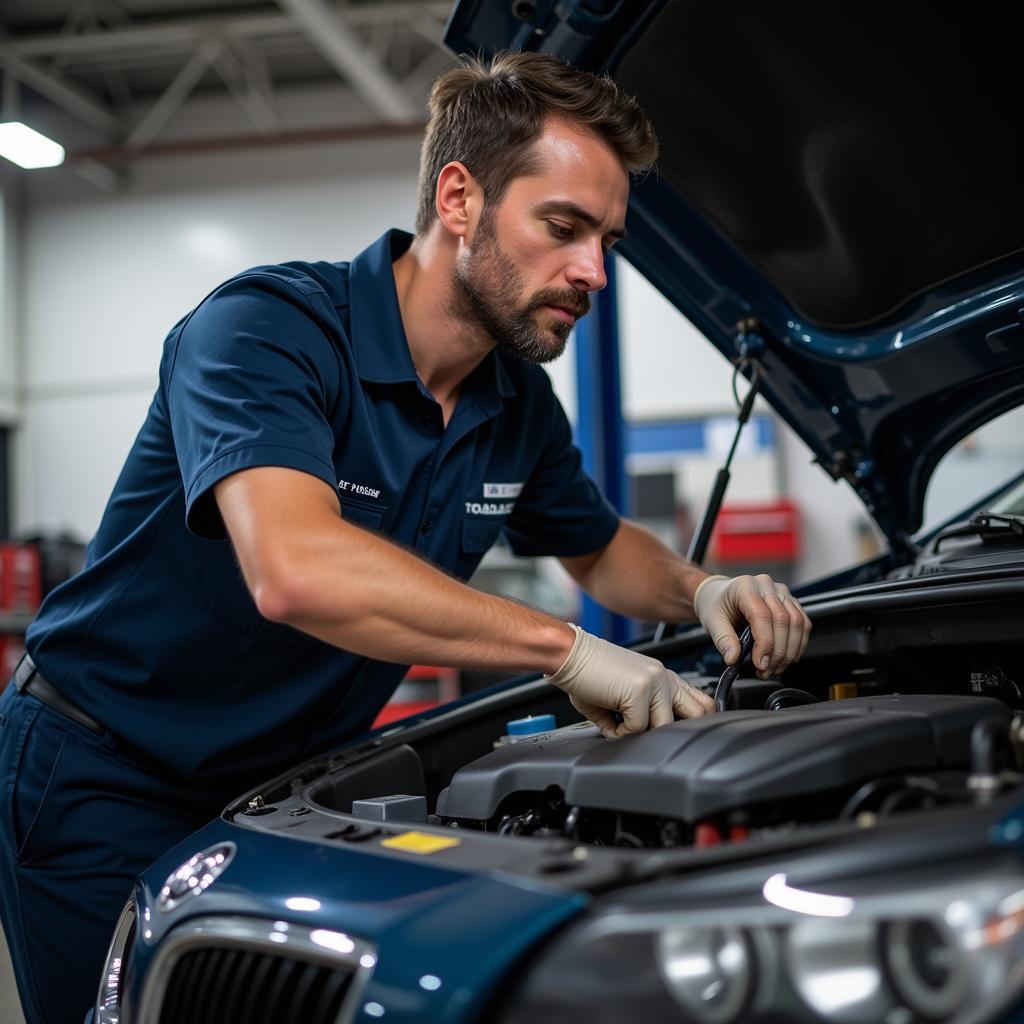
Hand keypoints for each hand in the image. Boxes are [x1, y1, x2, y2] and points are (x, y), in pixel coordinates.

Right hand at [546, 625, 713, 737]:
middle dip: (675, 732)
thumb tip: (647, 740)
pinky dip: (620, 733)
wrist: (568, 653)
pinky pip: (637, 728)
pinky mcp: (638, 691)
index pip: (701, 701)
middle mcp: (663, 676)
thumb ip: (643, 714)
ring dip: (642, 735)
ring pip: (664, 727)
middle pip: (698, 715)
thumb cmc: (588, 672)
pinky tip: (608, 723)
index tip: (673, 735)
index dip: (694, 723)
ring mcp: (654, 682)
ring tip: (620, 726)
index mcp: (662, 676)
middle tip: (648, 735)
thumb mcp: (623, 692)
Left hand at [693, 574, 810, 677]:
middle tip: (766, 671)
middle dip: (778, 652)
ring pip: (797, 623)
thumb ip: (723, 640)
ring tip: (775, 668)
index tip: (760, 664)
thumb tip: (733, 659)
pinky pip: (803, 623)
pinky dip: (798, 644)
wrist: (719, 595)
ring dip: (790, 651)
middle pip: (783, 620)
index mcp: (745, 586)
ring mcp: (781, 591)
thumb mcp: (712, 622)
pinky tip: (786, 658)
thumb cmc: (716, 605)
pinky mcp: (790, 601)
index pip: (762, 615)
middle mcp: (766, 585)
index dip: (765, 643)